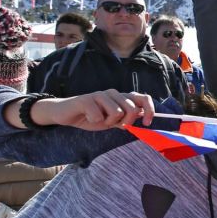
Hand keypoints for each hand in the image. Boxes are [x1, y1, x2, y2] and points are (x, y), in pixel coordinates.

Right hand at [29, 90, 154, 131]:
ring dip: (107, 122)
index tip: (146, 123)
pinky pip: (98, 115)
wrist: (66, 115)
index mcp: (121, 98)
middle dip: (124, 123)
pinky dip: (94, 121)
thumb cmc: (91, 117)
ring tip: (97, 119)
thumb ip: (127, 118)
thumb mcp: (112, 121)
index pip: (143, 98)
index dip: (149, 110)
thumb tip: (143, 117)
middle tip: (111, 124)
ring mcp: (100, 94)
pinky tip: (87, 117)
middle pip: (131, 109)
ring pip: (117, 112)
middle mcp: (113, 93)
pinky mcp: (86, 99)